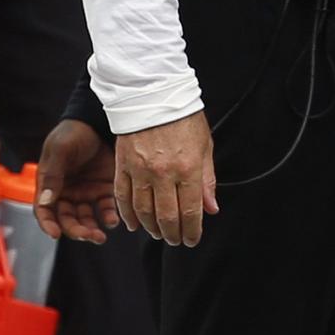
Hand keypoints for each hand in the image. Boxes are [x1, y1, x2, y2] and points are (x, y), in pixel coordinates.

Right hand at [35, 120, 118, 243]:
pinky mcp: (104, 189)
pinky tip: (112, 220)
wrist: (98, 120)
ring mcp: (86, 192)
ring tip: (100, 235)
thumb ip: (53, 175)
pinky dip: (108, 217)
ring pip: (86, 219)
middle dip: (76, 231)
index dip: (48, 224)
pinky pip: (105, 208)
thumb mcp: (60, 150)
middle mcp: (67, 193)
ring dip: (92, 229)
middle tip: (89, 236)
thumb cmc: (73, 133)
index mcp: (50, 185)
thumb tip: (46, 201)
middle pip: (67, 220)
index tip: (55, 234)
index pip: (44, 210)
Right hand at [115, 111, 217, 247]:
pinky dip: (128, 216)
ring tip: (159, 233)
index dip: (192, 232)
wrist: (154, 94)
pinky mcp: (123, 166)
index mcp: (188, 168)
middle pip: (166, 217)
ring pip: (143, 212)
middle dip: (173, 235)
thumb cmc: (183, 117)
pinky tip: (134, 224)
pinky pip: (123, 198)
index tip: (192, 239)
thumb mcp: (204, 145)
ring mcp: (140, 171)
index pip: (190, 212)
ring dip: (151, 229)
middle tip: (176, 240)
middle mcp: (163, 173)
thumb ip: (207, 180)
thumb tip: (211, 209)